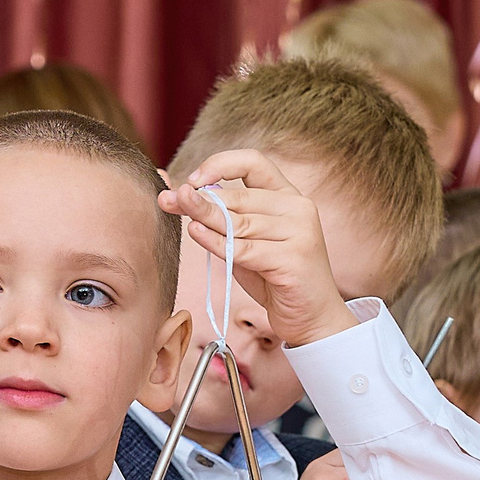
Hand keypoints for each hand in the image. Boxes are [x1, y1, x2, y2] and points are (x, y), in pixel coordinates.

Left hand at [160, 151, 358, 346]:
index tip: (193, 179)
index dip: (221, 164)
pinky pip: (243, 249)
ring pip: (238, 222)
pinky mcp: (293, 259)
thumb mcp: (248, 242)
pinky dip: (216, 242)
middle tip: (167, 199)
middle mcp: (298, 208)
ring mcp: (299, 232)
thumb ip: (224, 220)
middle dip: (198, 198)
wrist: (312, 317)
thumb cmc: (276, 279)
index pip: (254, 162)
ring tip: (174, 207)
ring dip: (203, 216)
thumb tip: (181, 196)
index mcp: (289, 196)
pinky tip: (196, 232)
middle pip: (238, 196)